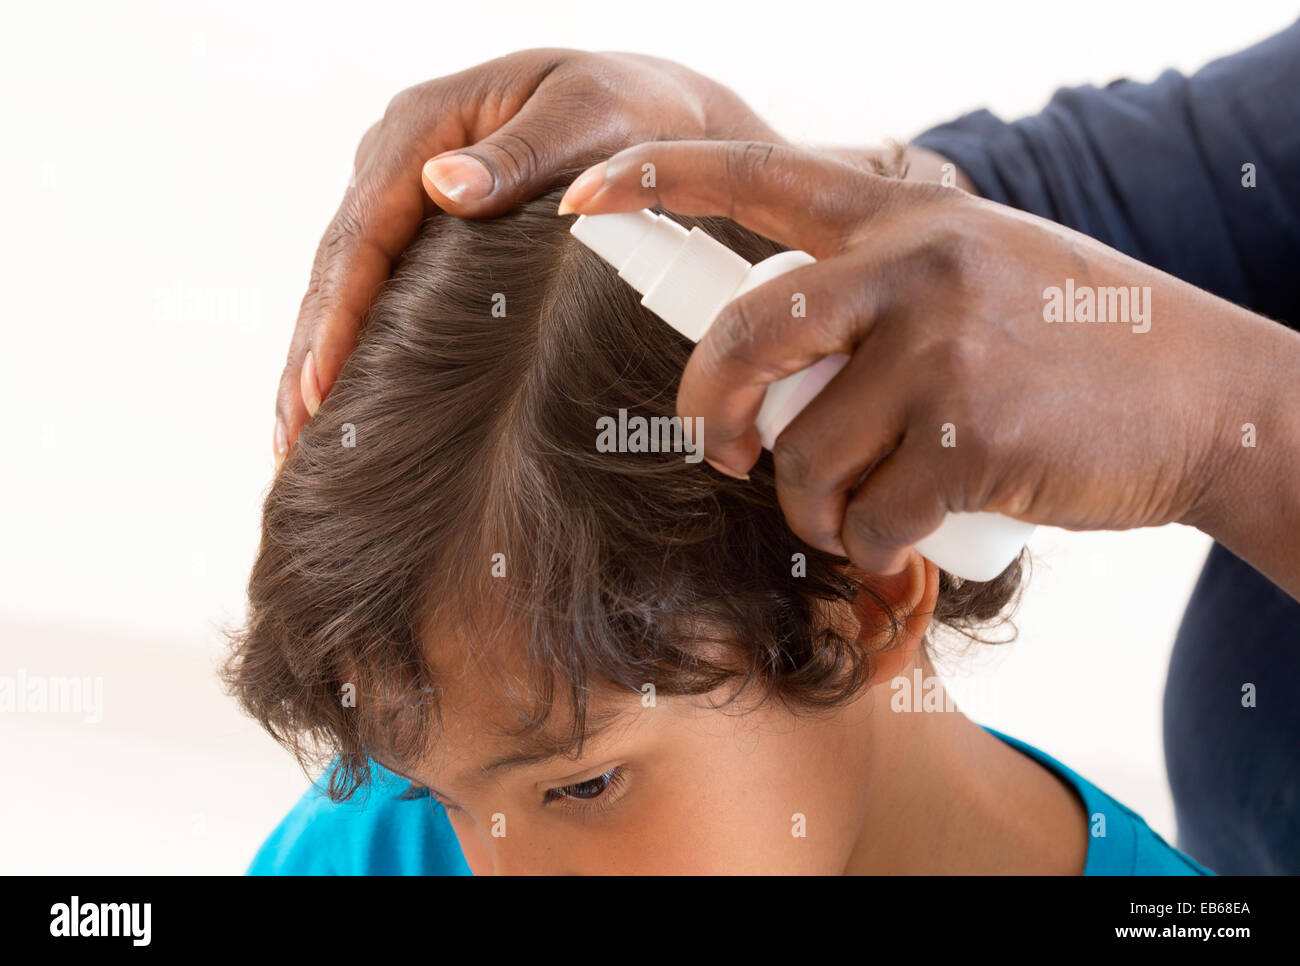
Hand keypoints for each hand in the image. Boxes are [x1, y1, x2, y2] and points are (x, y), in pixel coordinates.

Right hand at [275, 48, 787, 468]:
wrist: (656, 110)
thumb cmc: (629, 110)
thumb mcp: (585, 117)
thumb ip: (518, 154)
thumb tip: (441, 188)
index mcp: (424, 126)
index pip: (366, 232)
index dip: (341, 313)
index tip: (321, 384)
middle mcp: (399, 160)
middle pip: (337, 267)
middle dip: (311, 356)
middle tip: (293, 441)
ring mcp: (404, 194)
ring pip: (342, 286)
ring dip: (316, 362)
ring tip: (295, 441)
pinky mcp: (422, 228)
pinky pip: (372, 289)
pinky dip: (346, 347)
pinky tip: (332, 402)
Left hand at [557, 140, 1293, 580]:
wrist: (1209, 394)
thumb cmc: (1072, 338)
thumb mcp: (974, 265)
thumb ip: (874, 283)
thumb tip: (766, 352)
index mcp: (902, 215)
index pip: (752, 175)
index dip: (651, 179)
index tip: (577, 198)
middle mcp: (915, 267)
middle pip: (744, 341)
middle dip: (711, 413)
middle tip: (725, 450)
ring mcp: (944, 353)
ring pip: (803, 454)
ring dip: (812, 504)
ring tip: (855, 507)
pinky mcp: (972, 442)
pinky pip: (865, 518)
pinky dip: (869, 545)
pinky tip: (903, 537)